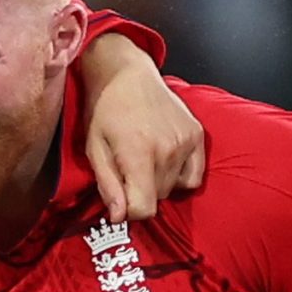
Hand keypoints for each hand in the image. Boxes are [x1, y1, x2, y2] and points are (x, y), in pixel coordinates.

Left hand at [76, 39, 205, 219]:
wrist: (127, 74)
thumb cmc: (104, 110)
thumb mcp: (94, 149)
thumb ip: (108, 185)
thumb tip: (118, 218)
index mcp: (138, 153)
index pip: (144, 208)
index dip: (129, 211)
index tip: (121, 200)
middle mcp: (167, 150)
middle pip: (158, 198)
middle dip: (141, 192)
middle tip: (128, 169)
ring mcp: (186, 142)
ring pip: (174, 188)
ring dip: (159, 182)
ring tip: (145, 159)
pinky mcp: (197, 135)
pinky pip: (193, 176)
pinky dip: (180, 176)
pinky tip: (165, 161)